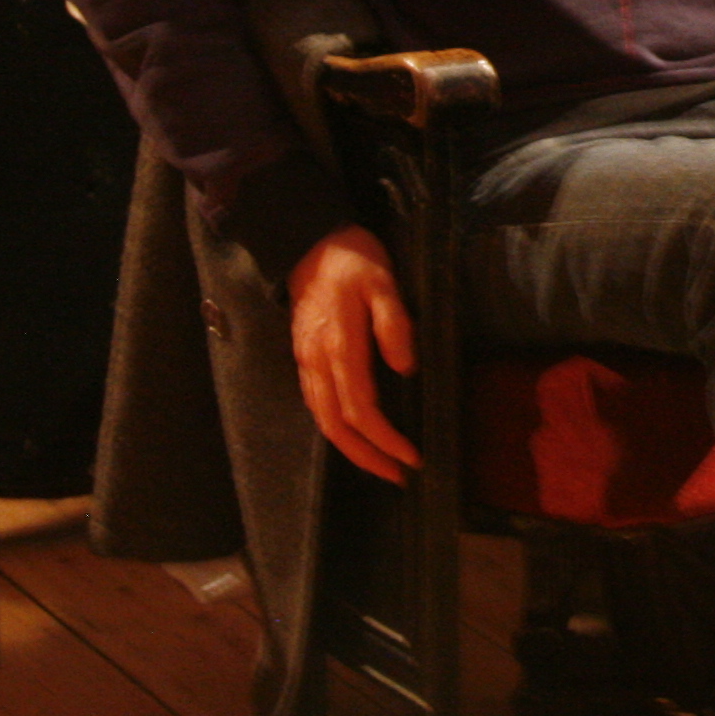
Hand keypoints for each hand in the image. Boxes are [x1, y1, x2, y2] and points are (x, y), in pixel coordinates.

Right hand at [285, 226, 419, 482]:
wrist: (309, 240)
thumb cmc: (353, 260)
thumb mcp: (383, 282)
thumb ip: (393, 324)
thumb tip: (404, 368)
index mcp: (339, 345)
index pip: (360, 409)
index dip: (385, 439)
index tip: (410, 456)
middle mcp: (317, 361)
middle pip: (336, 426)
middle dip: (367, 457)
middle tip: (398, 475)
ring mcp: (306, 360)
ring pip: (322, 419)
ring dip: (350, 448)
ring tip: (380, 463)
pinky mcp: (303, 356)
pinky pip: (316, 403)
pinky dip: (335, 427)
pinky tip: (353, 434)